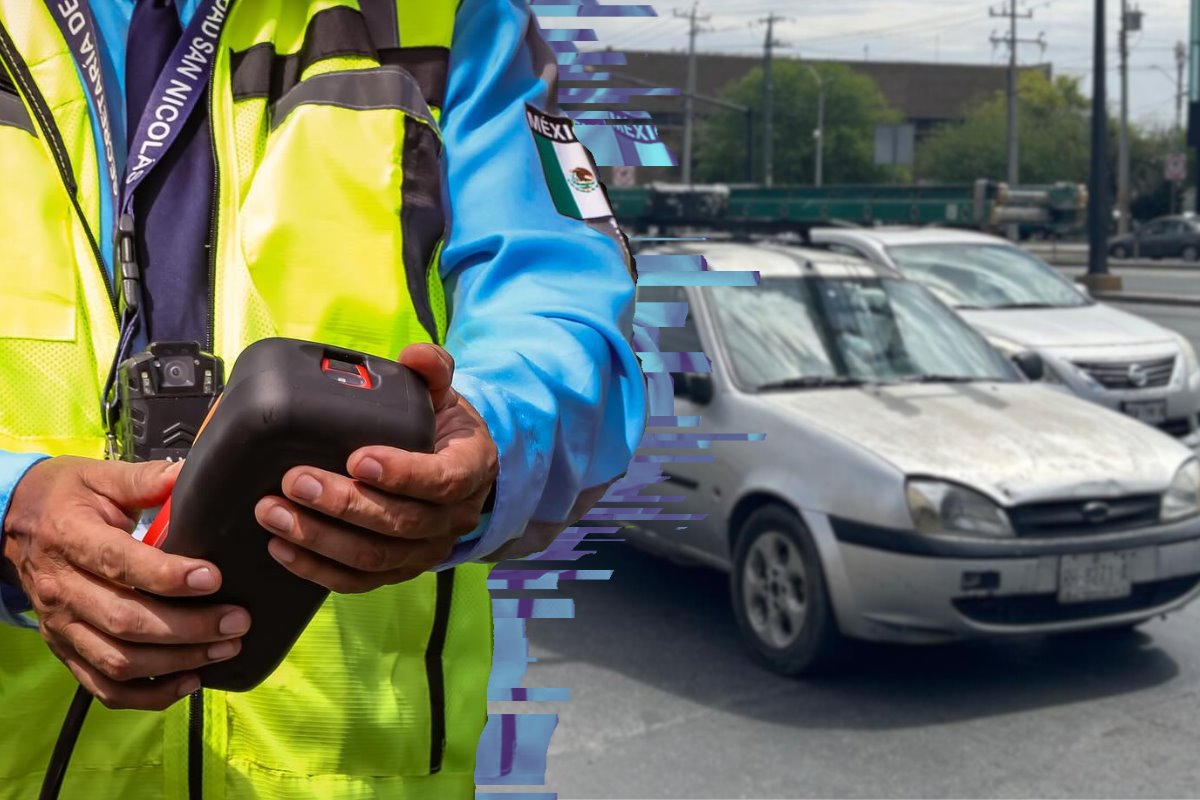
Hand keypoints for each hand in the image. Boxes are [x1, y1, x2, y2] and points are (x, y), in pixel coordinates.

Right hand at [2, 457, 250, 709]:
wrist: (10, 524)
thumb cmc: (65, 497)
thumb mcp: (100, 477)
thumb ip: (146, 479)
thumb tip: (192, 474)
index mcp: (72, 538)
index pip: (119, 563)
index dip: (167, 575)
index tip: (212, 577)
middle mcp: (63, 588)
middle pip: (125, 621)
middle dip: (188, 627)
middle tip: (237, 621)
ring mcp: (62, 626)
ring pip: (119, 660)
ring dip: (177, 662)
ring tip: (225, 648)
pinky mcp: (66, 649)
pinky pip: (104, 686)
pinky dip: (148, 694)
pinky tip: (189, 682)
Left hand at [254, 344, 497, 592]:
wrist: (452, 468)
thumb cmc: (441, 428)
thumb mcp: (445, 394)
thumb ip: (432, 370)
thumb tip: (417, 355)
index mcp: (471, 469)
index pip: (443, 480)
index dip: (402, 474)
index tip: (358, 458)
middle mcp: (454, 518)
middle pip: (401, 523)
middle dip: (344, 504)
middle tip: (295, 480)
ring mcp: (426, 550)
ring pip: (375, 557)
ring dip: (320, 538)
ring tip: (274, 513)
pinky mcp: (397, 570)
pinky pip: (358, 581)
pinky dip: (317, 569)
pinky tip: (282, 548)